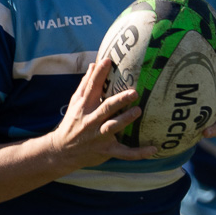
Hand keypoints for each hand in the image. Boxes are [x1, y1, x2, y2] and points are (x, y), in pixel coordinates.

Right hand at [46, 57, 155, 171]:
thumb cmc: (72, 122)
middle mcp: (90, 120)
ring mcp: (98, 136)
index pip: (91, 87)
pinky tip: (153, 149)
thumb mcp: (75, 102)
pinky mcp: (106, 150)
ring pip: (113, 127)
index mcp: (84, 106)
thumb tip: (93, 64)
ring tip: (138, 111)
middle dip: (119, 100)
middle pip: (106, 108)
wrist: (62, 151)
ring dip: (126, 120)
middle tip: (134, 92)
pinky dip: (138, 153)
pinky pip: (124, 153)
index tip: (107, 61)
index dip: (99, 74)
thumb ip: (86, 84)